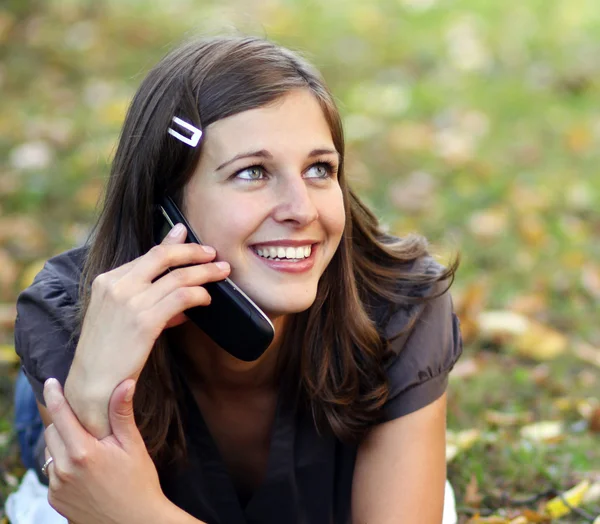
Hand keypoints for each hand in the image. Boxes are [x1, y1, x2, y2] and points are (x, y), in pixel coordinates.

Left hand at [43, 378, 173, 523]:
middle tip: (82, 419)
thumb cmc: (139, 482)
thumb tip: (125, 383)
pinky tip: (84, 467)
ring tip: (86, 445)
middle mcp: (64, 469)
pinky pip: (52, 472)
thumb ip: (122, 414)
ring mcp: (57, 486)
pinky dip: (63, 463)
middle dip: (63, 421)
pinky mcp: (56, 499)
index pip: (61, 415)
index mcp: (83, 452)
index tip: (50, 382)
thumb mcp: (133, 445)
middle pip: (52, 432)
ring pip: (50, 452)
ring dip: (62, 443)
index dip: (54, 395)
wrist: (135, 522)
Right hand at [65, 223, 229, 436]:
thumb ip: (148, 298)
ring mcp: (129, 302)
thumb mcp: (122, 317)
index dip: (174, 245)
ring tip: (222, 272)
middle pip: (163, 255)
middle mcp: (117, 286)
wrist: (93, 385)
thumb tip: (183, 291)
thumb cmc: (110, 353)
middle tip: (213, 253)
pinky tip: (207, 300)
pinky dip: (199, 295)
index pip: (148, 254)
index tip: (190, 239)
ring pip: (178, 276)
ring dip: (205, 272)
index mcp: (107, 280)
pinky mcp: (144, 321)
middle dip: (192, 251)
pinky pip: (181, 298)